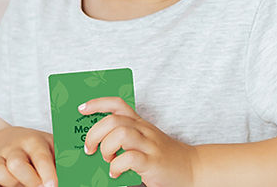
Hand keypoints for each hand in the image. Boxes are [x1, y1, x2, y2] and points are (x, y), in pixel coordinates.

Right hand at [0, 126, 56, 186]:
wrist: (5, 142)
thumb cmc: (37, 153)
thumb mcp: (52, 152)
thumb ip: (60, 165)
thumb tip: (62, 180)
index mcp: (34, 142)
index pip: (40, 156)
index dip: (47, 173)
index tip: (51, 185)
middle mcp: (13, 147)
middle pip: (16, 164)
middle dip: (28, 181)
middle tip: (37, 186)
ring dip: (7, 181)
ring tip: (16, 183)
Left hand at [80, 97, 196, 186]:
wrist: (194, 169)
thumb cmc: (164, 157)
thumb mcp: (144, 142)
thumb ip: (124, 140)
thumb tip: (95, 147)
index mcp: (139, 123)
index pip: (118, 104)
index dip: (97, 103)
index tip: (81, 109)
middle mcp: (143, 131)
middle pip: (113, 120)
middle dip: (94, 133)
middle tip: (89, 149)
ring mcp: (149, 146)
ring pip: (120, 134)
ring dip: (106, 147)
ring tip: (106, 159)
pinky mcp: (153, 162)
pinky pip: (129, 158)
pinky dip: (116, 166)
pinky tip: (115, 173)